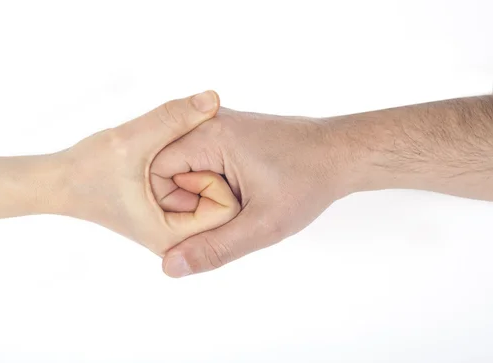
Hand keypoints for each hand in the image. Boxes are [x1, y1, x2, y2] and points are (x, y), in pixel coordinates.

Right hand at [53, 91, 240, 255]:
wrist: (60, 184)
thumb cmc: (87, 168)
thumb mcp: (132, 140)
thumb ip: (173, 119)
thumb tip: (212, 96)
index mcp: (172, 235)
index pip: (226, 207)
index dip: (211, 176)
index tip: (178, 162)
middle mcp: (177, 237)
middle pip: (222, 200)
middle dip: (205, 170)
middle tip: (164, 159)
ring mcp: (173, 225)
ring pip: (210, 191)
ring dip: (197, 165)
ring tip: (161, 159)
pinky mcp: (169, 212)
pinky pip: (197, 186)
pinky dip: (189, 166)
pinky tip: (161, 158)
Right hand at [151, 108, 353, 275]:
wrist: (341, 152)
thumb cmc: (308, 181)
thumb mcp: (263, 225)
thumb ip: (215, 247)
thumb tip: (170, 266)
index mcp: (208, 137)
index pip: (154, 173)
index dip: (170, 206)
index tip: (205, 220)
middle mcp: (206, 124)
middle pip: (164, 170)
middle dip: (185, 202)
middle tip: (224, 215)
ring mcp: (216, 126)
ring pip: (181, 168)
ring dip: (199, 195)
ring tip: (234, 204)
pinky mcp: (226, 134)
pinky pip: (198, 162)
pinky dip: (208, 185)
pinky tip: (234, 195)